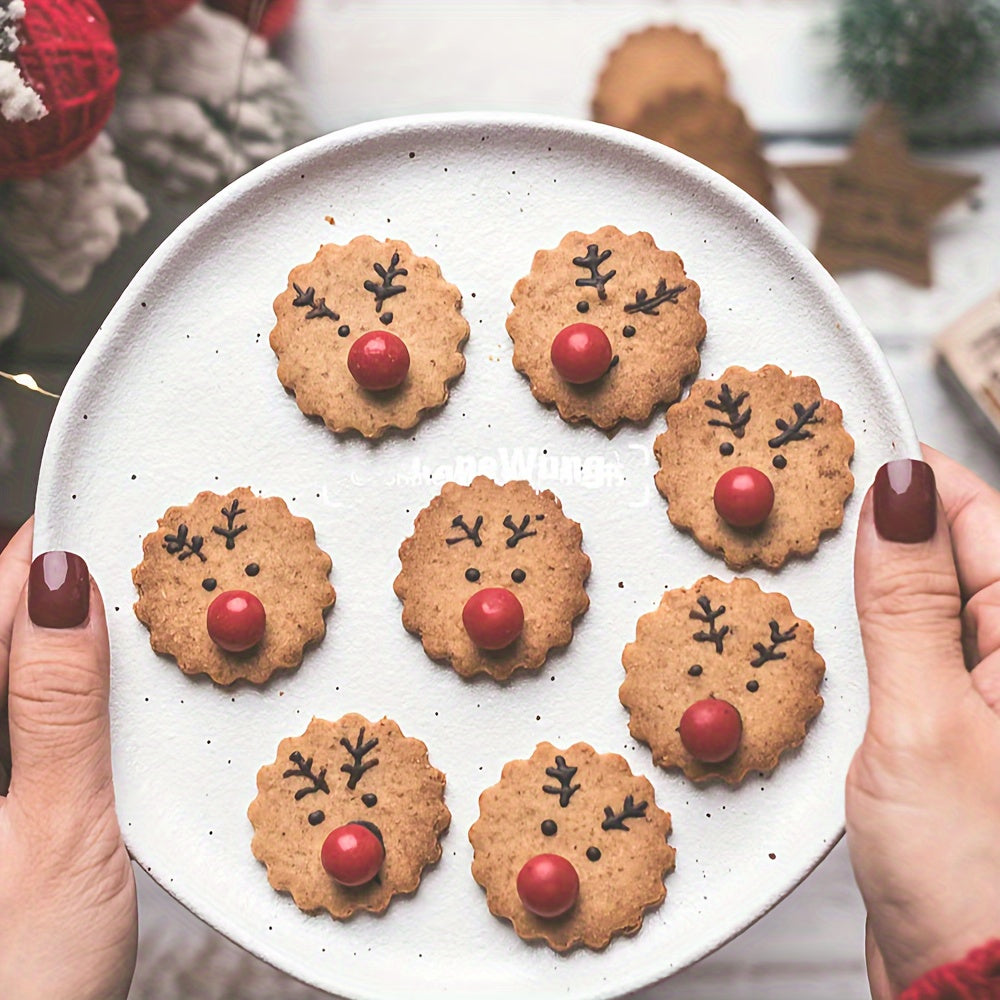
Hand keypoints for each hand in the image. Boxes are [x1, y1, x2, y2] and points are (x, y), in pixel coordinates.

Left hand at [0, 521, 136, 999]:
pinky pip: (9, 713)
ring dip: (46, 634)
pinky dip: (47, 683)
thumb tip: (67, 590)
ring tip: (105, 607)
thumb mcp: (62, 832)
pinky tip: (84, 681)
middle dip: (44, 589)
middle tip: (113, 560)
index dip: (34, 556)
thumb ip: (59, 705)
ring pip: (1, 673)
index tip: (91, 515)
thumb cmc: (18, 982)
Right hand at [849, 446, 999, 996]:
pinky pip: (898, 654)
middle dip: (869, 529)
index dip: (905, 475)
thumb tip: (898, 494)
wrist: (966, 984)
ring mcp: (980, 692)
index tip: (834, 443)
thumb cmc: (977, 879)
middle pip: (942, 553)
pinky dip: (854, 641)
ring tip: (794, 577)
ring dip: (854, 591)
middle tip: (792, 511)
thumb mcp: (924, 720)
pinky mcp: (945, 725)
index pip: (977, 515)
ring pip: (912, 602)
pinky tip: (814, 643)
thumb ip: (908, 602)